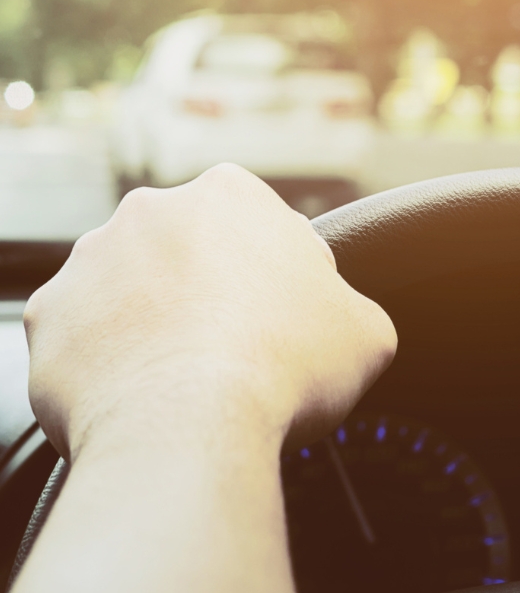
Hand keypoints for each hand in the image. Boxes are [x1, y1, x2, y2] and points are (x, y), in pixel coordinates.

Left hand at [25, 163, 397, 461]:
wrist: (189, 428)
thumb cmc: (283, 367)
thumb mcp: (364, 331)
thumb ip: (352, 307)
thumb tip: (342, 320)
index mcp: (231, 194)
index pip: (259, 229)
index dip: (276, 278)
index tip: (282, 317)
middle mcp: (154, 210)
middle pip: (191, 252)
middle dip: (210, 291)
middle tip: (236, 346)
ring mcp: (93, 259)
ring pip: (134, 288)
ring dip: (157, 319)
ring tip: (185, 373)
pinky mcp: (52, 314)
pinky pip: (87, 334)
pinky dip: (111, 358)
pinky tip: (142, 390)